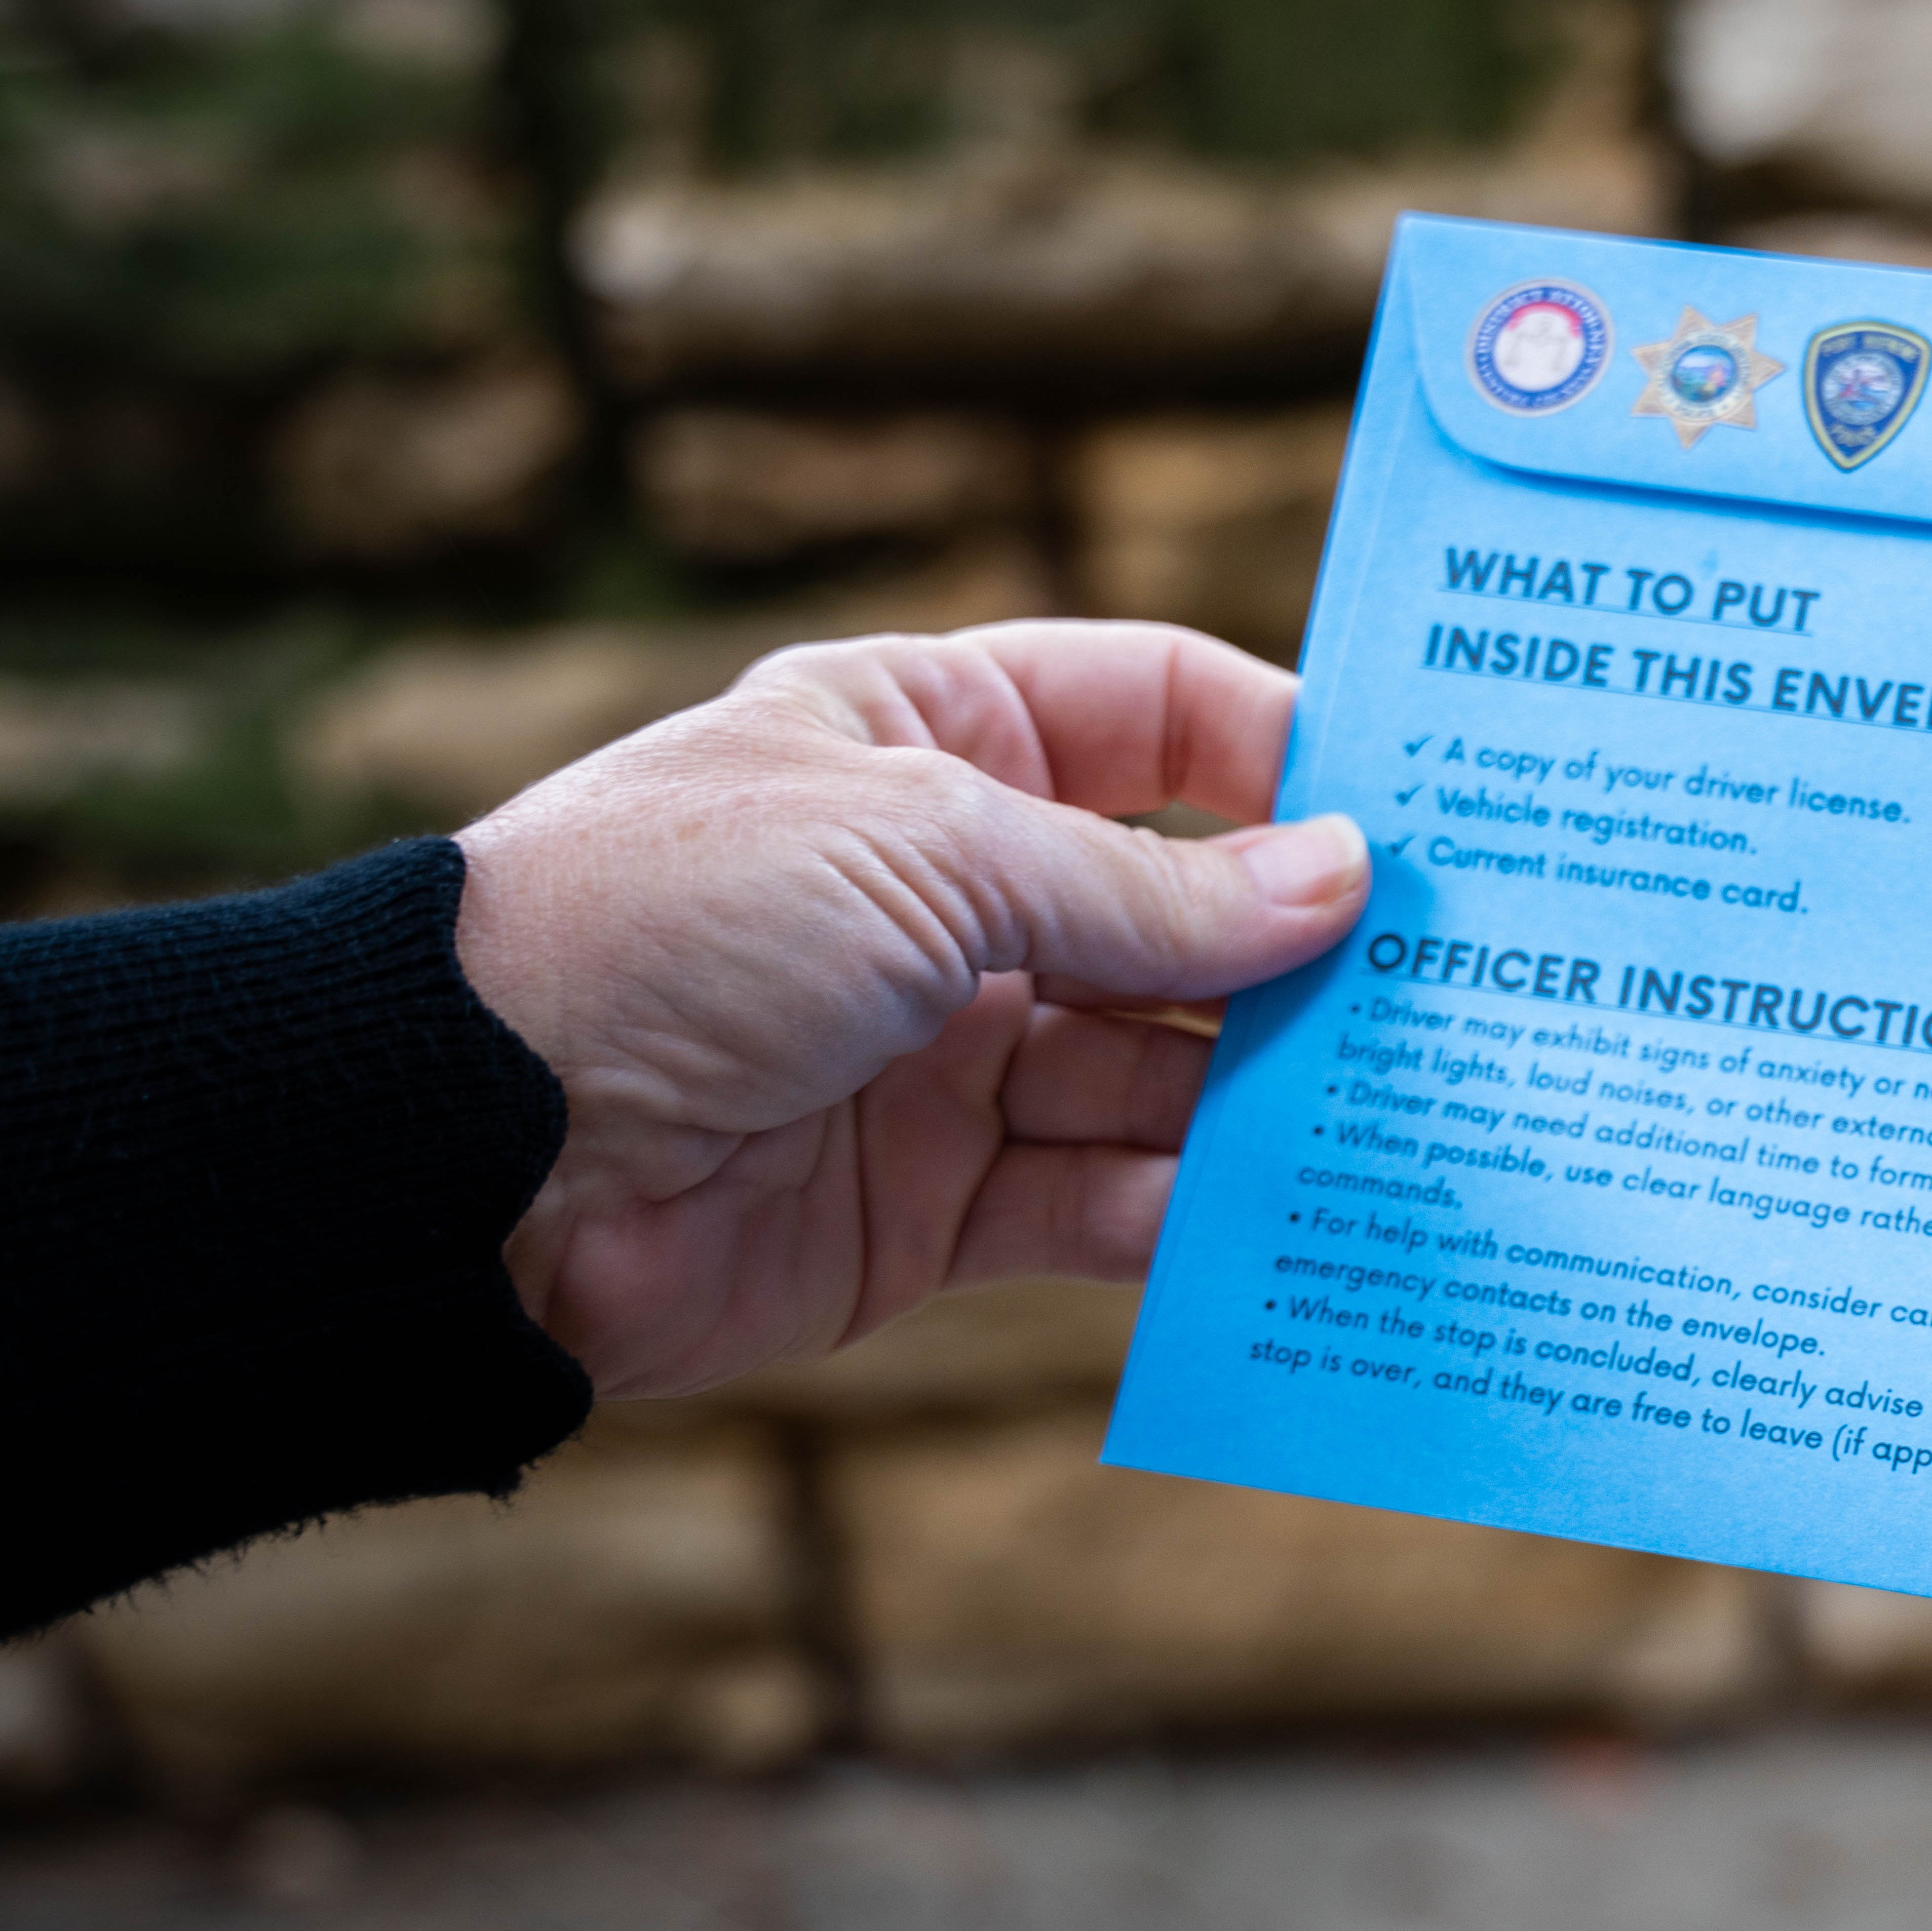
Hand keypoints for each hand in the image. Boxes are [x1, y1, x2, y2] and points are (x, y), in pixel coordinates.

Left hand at [452, 620, 1369, 1396]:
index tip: (1422, 808)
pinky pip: (1100, 1198)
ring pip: (1160, 1064)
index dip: (1283, 752)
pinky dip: (1189, 1211)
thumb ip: (1149, 889)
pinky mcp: (935, 1204)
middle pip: (1181, 909)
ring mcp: (948, 1052)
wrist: (471, 1154)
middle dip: (1307, 948)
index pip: (1151, 717)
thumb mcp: (931, 857)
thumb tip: (1344, 881)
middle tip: (1460, 982)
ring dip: (1268, 1089)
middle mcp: (949, 892)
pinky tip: (1283, 1213)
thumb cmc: (671, 930)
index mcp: (926, 746)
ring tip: (1403, 1109)